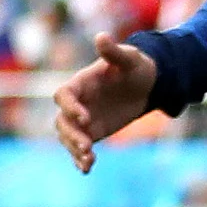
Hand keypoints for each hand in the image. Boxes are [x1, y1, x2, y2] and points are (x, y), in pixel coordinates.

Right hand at [53, 32, 157, 172]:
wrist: (144, 84)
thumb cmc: (135, 67)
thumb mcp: (129, 59)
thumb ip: (113, 52)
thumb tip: (102, 37)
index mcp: (79, 83)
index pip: (64, 95)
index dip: (70, 107)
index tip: (85, 118)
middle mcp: (76, 103)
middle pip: (62, 121)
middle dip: (72, 134)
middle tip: (87, 146)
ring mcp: (82, 120)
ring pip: (68, 137)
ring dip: (75, 150)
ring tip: (89, 160)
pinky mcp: (92, 132)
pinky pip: (81, 148)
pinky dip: (81, 159)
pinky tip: (86, 169)